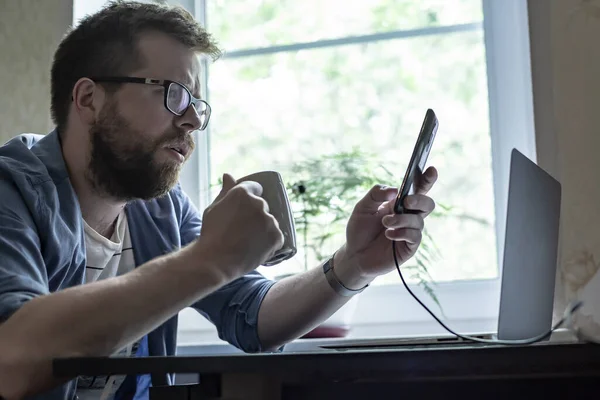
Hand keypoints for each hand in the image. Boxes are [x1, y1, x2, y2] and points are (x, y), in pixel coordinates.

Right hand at [195, 173, 284, 279]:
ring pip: (270, 222)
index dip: (249, 199)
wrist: (215, 261)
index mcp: (243, 193)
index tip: (244, 210)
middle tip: (242, 230)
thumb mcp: (214, 208)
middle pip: (262, 206)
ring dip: (263, 229)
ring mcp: (269, 220)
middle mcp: (259, 204)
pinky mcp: (276, 236)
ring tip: (248, 242)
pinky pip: (276, 238)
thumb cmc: (211, 234)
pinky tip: (256, 249)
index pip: (255, 188)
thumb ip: (225, 191)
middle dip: (255, 216)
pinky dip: (269, 244)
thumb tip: (228, 176)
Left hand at [335, 167, 437, 287]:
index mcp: (399, 203)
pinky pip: (414, 236)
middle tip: (406, 201)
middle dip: (420, 199)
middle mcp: (408, 216)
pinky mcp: (408, 247)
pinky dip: (402, 232)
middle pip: (427, 203)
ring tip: (385, 223)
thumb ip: (376, 194)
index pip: (417, 189)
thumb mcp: (362, 207)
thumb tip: (394, 190)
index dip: (427, 179)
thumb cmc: (359, 230)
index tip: (431, 170)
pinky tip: (389, 235)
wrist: (354, 254)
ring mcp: (410, 232)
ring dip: (402, 219)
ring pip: (419, 220)